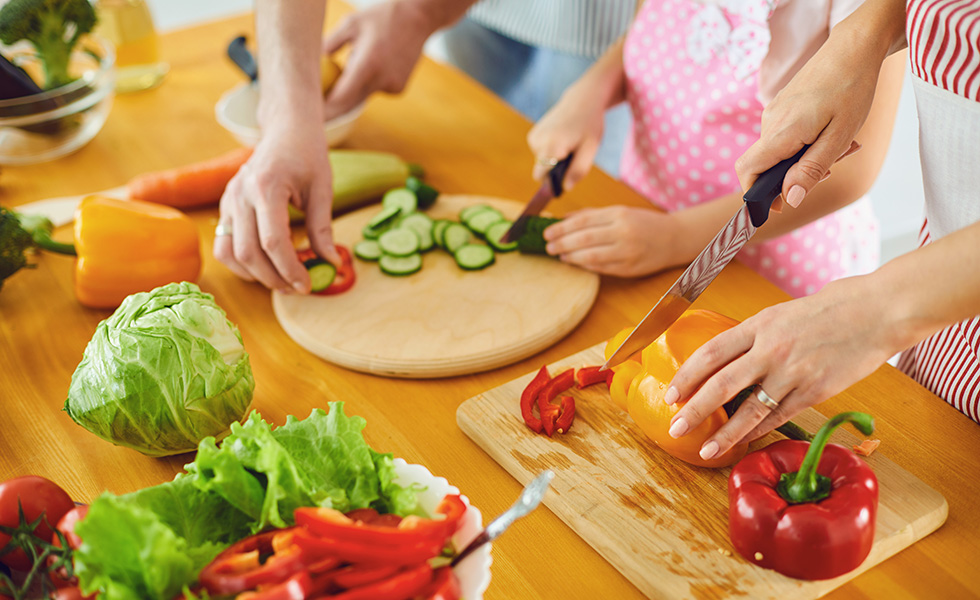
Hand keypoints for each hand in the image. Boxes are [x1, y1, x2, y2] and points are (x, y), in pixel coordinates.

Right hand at [214, 122, 338, 292]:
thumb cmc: (308, 156)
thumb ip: (322, 229)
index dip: (290, 269)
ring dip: (255, 275)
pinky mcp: (225, 207)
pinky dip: (241, 264)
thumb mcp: (322, 189)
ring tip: (282, 281)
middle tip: (298, 288)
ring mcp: (228, 201)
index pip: (273, 242)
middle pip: (249, 252)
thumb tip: (331, 263)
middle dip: (274, 278)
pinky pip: (224, 245)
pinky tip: (264, 269)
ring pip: (230, 253)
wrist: (286, 131)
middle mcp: (241, 195)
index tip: (307, 285)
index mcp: (267, 187)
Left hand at [321, 1, 435, 119]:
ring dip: (350, 92)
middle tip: (314, 116)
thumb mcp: (350, 24)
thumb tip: (309, 63)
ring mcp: (392, 87)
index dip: (324, 110)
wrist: (419, 18)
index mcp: (368, 64)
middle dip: (332, 111)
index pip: (341, 98)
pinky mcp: (398, 89)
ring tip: (356, 65)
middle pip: (349, 105)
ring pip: (362, 97)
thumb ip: (329, 44)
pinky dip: (367, 84)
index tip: (310, 115)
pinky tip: (374, 63)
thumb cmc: (381, 17)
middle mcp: (382, 80)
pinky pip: (374, 91)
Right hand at [527, 84, 606, 190]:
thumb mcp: (590, 149)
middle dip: (556, 168)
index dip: (552, 182)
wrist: (582, 100)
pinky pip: (541, 153)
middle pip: (542, 170)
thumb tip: (566, 188)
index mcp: (550, 146)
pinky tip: (562, 138)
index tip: (565, 179)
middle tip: (573, 154)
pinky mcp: (533, 134)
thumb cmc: (589, 125)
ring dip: (555, 158)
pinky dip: (551, 150)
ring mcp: (533, 137)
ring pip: (542, 162)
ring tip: (569, 143)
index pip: (541, 176)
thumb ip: (578, 170)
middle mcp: (537, 141)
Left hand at [542, 206, 681, 276]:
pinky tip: (575, 262)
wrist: (674, 238)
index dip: (562, 228)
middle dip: (562, 243)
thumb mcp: (619, 211)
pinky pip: (601, 268)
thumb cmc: (643, 223)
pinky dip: (585, 266)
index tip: (547, 232)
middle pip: (584, 239)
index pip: (583, 221)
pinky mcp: (629, 268)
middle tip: (548, 246)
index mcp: (618, 214)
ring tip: (559, 255)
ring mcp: (627, 252)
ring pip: (591, 256)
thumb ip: (592, 214)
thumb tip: (563, 218)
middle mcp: (622, 232)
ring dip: (571, 256)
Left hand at [664, 275, 900, 461]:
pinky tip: (743, 442)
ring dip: (724, 433)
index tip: (670, 393)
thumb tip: (725, 362)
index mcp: (759, 325)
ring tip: (705, 449)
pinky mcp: (815, 391)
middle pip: (722, 384)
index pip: (711, 353)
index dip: (687, 375)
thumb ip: (754, 337)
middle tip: (675, 426)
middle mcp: (772, 349)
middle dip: (694, 408)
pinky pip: (779, 416)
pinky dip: (758, 431)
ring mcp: (794, 372)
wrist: (876, 311)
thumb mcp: (781, 314)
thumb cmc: (829, 310)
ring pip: (750, 409)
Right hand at [735, 25, 878, 208]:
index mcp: (780, 132)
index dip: (755, 194)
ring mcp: (774, 113)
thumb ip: (810, 170)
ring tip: (840, 145)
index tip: (776, 207)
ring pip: (779, 152)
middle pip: (766, 165)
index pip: (747, 171)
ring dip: (805, 158)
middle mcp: (770, 123)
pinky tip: (831, 132)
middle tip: (830, 168)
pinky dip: (806, 143)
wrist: (853, 49)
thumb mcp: (837, 138)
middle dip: (793, 176)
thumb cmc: (850, 90)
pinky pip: (786, 136)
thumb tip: (790, 200)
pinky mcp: (782, 107)